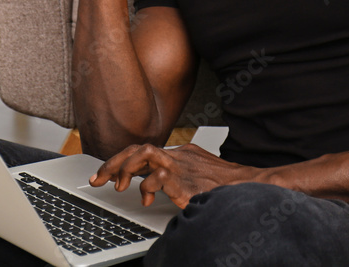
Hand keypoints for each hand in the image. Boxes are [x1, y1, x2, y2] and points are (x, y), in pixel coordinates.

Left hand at [89, 143, 260, 208]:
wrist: (251, 186)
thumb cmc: (227, 186)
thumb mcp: (198, 178)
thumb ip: (178, 177)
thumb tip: (156, 185)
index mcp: (181, 154)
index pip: (143, 150)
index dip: (122, 161)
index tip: (106, 174)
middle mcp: (179, 155)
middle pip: (138, 149)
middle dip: (114, 162)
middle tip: (97, 178)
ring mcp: (182, 166)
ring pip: (144, 153)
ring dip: (125, 168)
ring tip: (118, 186)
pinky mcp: (186, 180)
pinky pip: (159, 177)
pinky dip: (147, 187)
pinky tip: (146, 198)